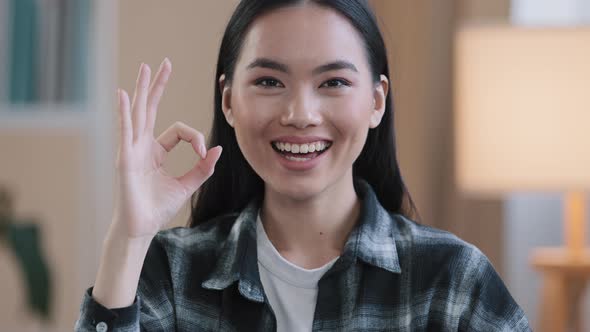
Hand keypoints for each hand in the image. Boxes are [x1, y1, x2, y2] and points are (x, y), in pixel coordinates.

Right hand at [112, 58, 221, 239]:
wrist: (141, 227)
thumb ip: (202, 168)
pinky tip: (123, 95)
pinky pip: (125, 131)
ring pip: (138, 113)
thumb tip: (218, 150)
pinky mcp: (125, 158)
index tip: (203, 152)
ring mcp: (131, 150)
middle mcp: (142, 145)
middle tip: (164, 63)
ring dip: (142, 89)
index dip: (195, 137)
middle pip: (150, 108)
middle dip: (158, 85)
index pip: (178, 130)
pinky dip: (124, 113)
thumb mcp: (187, 185)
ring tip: (145, 68)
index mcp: (155, 151)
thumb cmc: (158, 207)